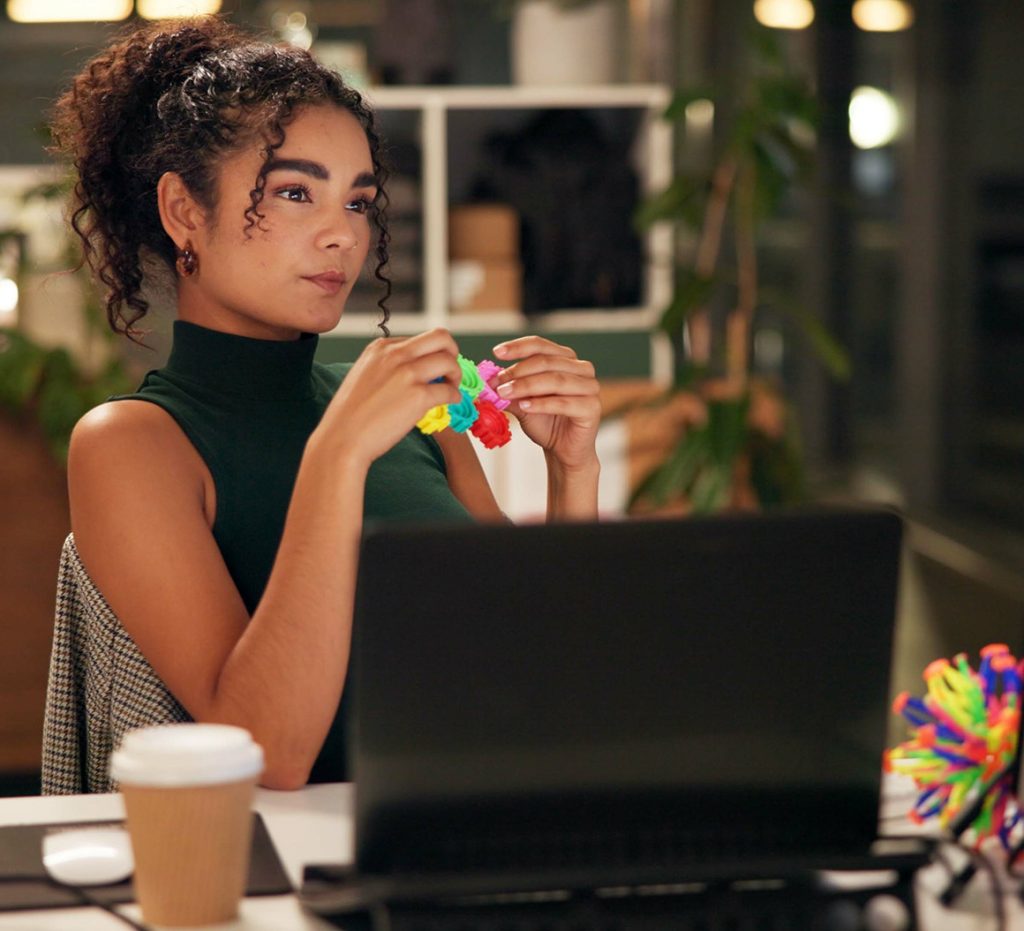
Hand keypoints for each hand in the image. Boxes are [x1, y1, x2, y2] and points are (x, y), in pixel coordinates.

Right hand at [318, 328, 461, 468]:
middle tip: (450, 371)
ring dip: (455, 375)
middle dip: (452, 352)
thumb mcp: (364, 376)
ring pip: (449, 361)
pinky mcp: (419, 396)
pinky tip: (449, 404)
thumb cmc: (350, 416)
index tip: (432, 370)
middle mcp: (395, 354)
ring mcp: (408, 373)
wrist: (342, 439)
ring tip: (450, 389)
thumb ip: (388, 367)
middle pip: (441, 337)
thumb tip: (416, 371)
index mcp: (381, 347)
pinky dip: (454, 397)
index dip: (431, 354)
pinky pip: (449, 391)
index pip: (420, 338)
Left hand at [491, 336, 600, 472]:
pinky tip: (524, 406)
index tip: (497, 352)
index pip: (540, 345)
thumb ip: (508, 390)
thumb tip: (487, 379)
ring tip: (505, 393)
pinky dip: (542, 404)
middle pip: (546, 362)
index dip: (518, 347)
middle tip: (497, 383)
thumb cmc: (545, 422)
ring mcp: (590, 387)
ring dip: (526, 386)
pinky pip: (564, 402)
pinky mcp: (592, 408)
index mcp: (565, 359)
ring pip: (555, 380)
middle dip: (518, 371)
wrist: (563, 449)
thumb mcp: (521, 402)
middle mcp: (581, 369)